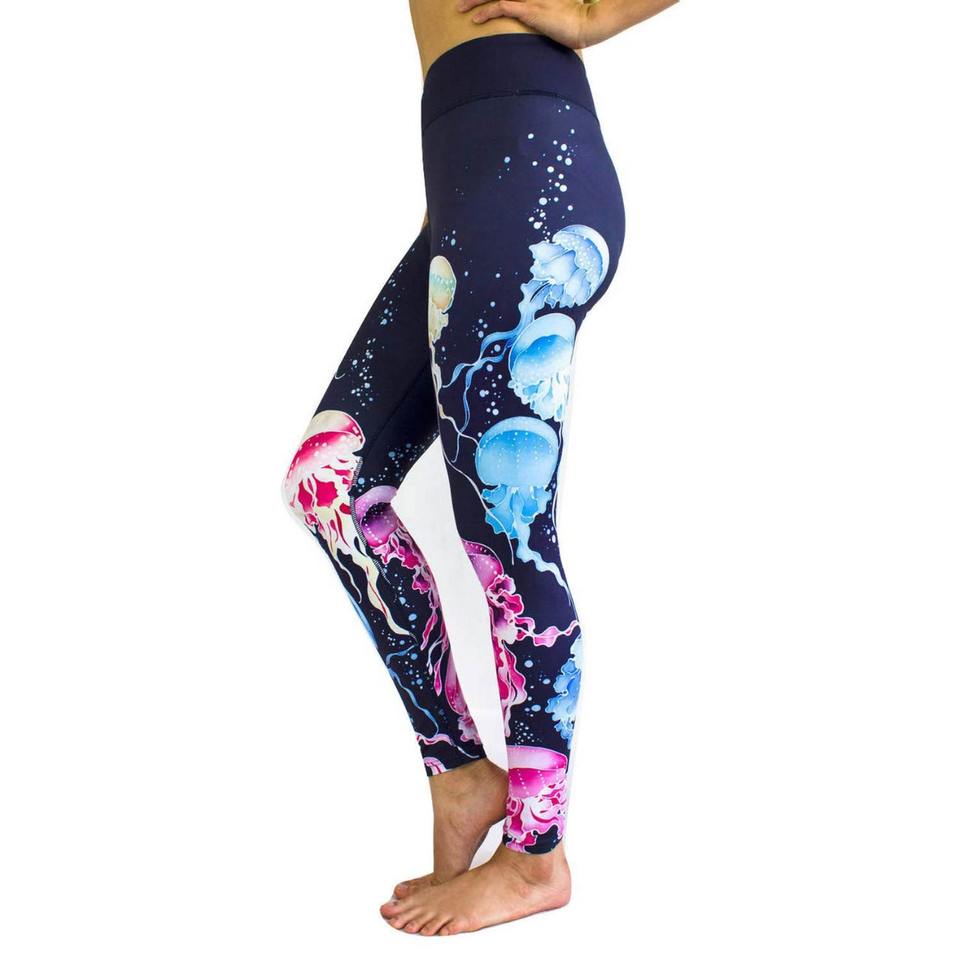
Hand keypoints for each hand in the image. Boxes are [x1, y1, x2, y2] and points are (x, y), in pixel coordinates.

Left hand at [457, 0, 605, 49]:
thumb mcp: (552, 9)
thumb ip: (536, 10)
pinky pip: (502, 6)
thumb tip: (527, 19)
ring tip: (460, 7)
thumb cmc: (572, 20)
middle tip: (460, 0)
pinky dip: (486, 12)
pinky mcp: (530, 9)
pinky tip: (475, 19)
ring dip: (474, 0)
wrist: (587, 23)